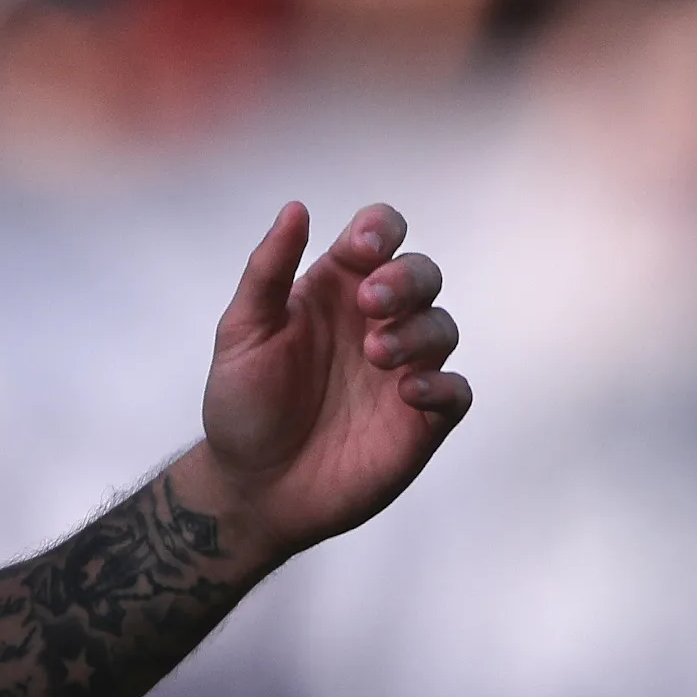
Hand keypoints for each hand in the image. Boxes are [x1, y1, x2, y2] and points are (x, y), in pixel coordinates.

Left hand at [181, 200, 469, 571]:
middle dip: (406, 279)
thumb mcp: (241, 332)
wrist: (252, 488)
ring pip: (442, 326)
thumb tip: (296, 208)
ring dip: (418, 331)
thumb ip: (267, 271)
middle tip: (371, 304)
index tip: (363, 248)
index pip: (378, 236)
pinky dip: (441, 384)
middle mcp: (376, 322)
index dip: (382, 229)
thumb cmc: (243, 405)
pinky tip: (407, 392)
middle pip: (422, 273)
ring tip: (377, 355)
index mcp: (336, 290)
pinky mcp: (421, 419)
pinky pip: (455, 390)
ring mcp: (403, 370)